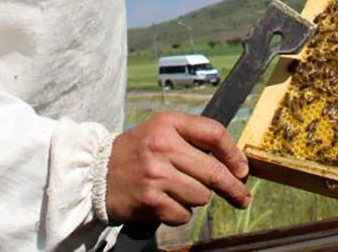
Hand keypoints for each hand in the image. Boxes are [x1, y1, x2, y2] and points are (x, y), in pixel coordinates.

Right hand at [106, 111, 250, 224]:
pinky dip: (179, 213)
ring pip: (201, 196)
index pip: (214, 133)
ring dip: (196, 198)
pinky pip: (184, 214)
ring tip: (177, 191)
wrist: (94, 174)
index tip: (242, 169)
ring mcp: (156, 175)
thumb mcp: (161, 131)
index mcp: (168, 123)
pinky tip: (164, 202)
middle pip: (214, 171)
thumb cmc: (136, 152)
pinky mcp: (151, 201)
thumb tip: (233, 160)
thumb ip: (193, 137)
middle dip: (233, 188)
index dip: (234, 153)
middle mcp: (162, 146)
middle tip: (242, 196)